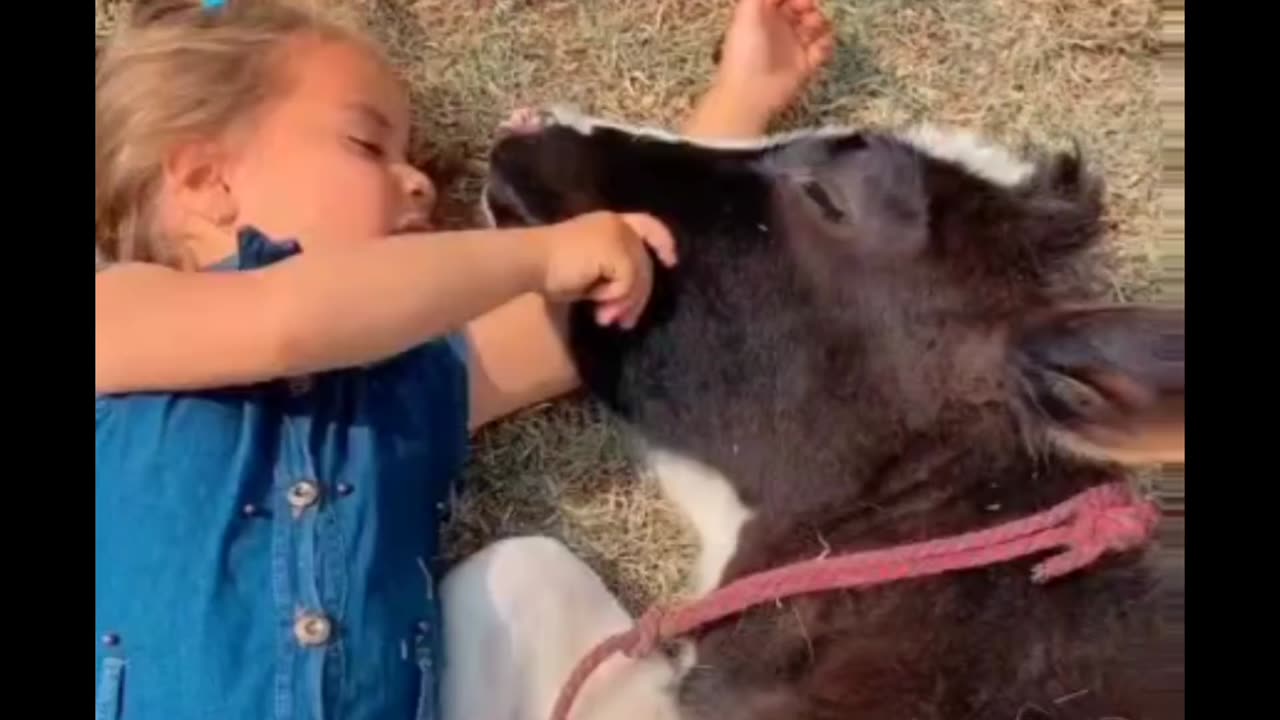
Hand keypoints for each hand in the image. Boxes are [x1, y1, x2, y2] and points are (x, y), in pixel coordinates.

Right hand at [536, 212, 676, 328]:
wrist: (530, 260)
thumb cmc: (548, 268)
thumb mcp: (588, 270)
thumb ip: (610, 273)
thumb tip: (628, 300)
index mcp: (610, 223)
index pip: (647, 225)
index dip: (662, 241)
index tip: (671, 261)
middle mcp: (618, 224)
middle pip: (644, 263)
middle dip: (638, 298)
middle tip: (625, 323)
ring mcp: (620, 236)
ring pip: (639, 277)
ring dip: (624, 304)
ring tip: (606, 320)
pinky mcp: (617, 251)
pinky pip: (627, 283)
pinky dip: (613, 298)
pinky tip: (595, 303)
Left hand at [714, 0, 834, 121]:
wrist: (750, 94)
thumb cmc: (745, 50)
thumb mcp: (747, 13)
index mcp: (763, 14)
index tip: (801, 0)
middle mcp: (779, 28)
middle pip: (803, 7)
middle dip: (808, 5)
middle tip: (806, 12)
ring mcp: (794, 47)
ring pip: (816, 25)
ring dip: (819, 23)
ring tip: (811, 31)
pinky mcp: (806, 65)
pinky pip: (824, 48)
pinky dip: (825, 44)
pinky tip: (817, 48)